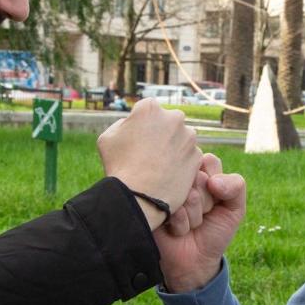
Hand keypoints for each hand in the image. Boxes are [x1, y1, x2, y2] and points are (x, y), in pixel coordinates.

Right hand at [97, 98, 201, 227]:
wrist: (140, 196)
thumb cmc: (120, 166)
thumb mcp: (107, 137)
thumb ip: (122, 124)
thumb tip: (132, 124)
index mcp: (150, 108)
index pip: (147, 109)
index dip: (140, 124)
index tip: (136, 139)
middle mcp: (174, 117)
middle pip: (168, 121)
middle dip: (161, 132)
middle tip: (149, 152)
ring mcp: (189, 137)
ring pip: (181, 138)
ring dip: (173, 147)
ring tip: (158, 166)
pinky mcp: (197, 155)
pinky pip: (189, 155)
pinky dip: (181, 162)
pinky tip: (168, 174)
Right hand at [154, 153, 245, 292]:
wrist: (194, 262)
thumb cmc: (214, 231)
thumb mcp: (234, 209)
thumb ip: (236, 186)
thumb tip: (214, 181)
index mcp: (197, 169)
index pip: (209, 161)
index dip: (216, 185)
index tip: (214, 201)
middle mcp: (178, 175)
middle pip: (198, 177)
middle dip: (205, 203)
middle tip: (200, 216)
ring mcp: (162, 190)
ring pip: (187, 193)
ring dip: (193, 216)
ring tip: (188, 224)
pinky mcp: (149, 205)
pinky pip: (174, 209)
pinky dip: (181, 225)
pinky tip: (175, 230)